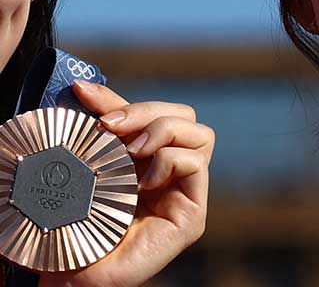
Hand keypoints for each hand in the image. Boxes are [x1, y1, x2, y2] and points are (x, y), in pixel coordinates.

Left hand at [39, 81, 214, 286]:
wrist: (82, 284)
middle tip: (110, 127)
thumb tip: (82, 88)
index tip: (82, 93)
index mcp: (145, 163)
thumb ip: (94, 138)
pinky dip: (169, 161)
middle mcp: (171, 175)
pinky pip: (195, 162)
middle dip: (148, 111)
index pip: (145, 117)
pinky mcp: (193, 212)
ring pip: (199, 132)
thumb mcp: (85, 177)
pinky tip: (141, 181)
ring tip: (133, 151)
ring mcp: (186, 192)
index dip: (118, 99)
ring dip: (164, 131)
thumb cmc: (81, 238)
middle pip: (184, 115)